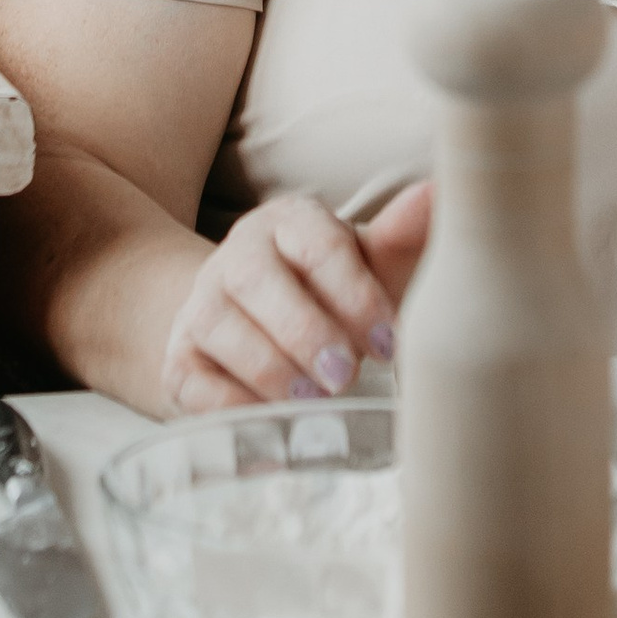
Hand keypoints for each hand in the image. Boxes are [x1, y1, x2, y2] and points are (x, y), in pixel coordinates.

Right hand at [160, 182, 429, 411]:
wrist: (258, 324)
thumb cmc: (332, 294)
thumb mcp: (370, 267)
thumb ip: (401, 236)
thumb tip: (438, 192)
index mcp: (291, 223)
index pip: (319, 246)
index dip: (355, 295)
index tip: (391, 343)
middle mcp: (238, 255)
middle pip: (257, 279)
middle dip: (303, 329)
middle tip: (345, 374)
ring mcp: (201, 304)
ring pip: (218, 326)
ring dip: (267, 367)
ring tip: (311, 400)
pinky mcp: (179, 357)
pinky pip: (189, 377)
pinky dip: (227, 404)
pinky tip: (268, 424)